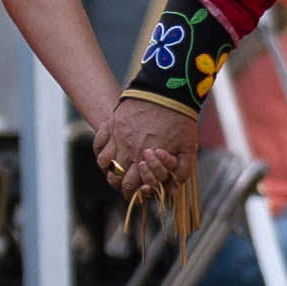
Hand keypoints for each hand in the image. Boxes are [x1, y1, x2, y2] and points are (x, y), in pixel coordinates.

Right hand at [86, 88, 202, 206]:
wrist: (168, 92)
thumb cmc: (180, 120)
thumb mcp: (189, 149)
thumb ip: (182, 171)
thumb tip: (172, 187)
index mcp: (144, 161)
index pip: (129, 186)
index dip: (131, 193)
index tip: (133, 193)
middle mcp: (128, 151)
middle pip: (114, 178)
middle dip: (119, 184)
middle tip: (124, 183)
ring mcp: (117, 137)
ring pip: (103, 162)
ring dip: (108, 169)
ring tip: (115, 168)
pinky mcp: (112, 123)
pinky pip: (98, 143)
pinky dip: (100, 151)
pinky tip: (107, 152)